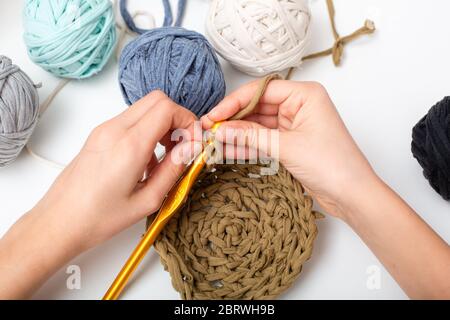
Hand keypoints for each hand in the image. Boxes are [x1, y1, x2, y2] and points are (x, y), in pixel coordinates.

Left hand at [0, 91, 198, 297]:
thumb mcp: (146, 200)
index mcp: (129, 146)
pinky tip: (146, 160)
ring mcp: (104, 130)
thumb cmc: (96, 218)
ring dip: (162, 125)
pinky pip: (130, 120)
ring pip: (144, 108)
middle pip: (157, 100)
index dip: (188, 121)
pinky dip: (147, 131)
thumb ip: (173, 170)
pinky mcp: (99, 135)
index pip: (167, 109)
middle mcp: (114, 130)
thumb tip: (191, 150)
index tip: (193, 142)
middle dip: (177, 119)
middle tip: (182, 146)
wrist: (59, 221)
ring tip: (164, 157)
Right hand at [202, 80, 376, 218]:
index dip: (234, 102)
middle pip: (257, 107)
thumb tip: (222, 129)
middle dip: (233, 119)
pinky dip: (247, 145)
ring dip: (237, 134)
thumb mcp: (287, 147)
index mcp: (305, 95)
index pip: (261, 91)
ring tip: (214, 141)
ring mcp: (294, 125)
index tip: (214, 115)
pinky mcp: (291, 143)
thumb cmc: (333, 165)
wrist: (352, 195)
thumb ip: (251, 136)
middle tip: (210, 129)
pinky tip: (228, 150)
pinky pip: (263, 139)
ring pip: (258, 125)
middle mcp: (299, 106)